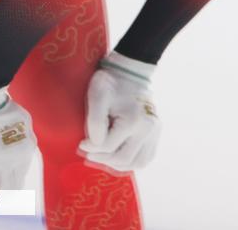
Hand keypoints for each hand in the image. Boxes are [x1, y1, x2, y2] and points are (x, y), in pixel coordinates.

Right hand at [0, 76, 36, 188]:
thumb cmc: (1, 106)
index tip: (6, 180)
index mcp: (29, 145)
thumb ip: (23, 134)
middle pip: (17, 182)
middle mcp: (21, 156)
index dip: (15, 176)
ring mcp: (5, 162)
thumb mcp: (23, 120)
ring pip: (5, 187)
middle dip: (9, 191)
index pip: (23, 169)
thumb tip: (20, 141)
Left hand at [79, 51, 161, 171]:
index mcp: (133, 121)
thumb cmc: (111, 84)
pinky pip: (146, 157)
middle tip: (89, 153)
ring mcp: (154, 131)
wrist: (131, 72)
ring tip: (103, 156)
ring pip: (137, 163)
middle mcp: (148, 129)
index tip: (81, 143)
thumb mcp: (97, 96)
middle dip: (102, 159)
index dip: (90, 148)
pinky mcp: (156, 133)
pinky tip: (119, 155)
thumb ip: (94, 122)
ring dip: (117, 164)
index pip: (107, 147)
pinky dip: (132, 161)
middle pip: (122, 159)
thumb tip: (92, 146)